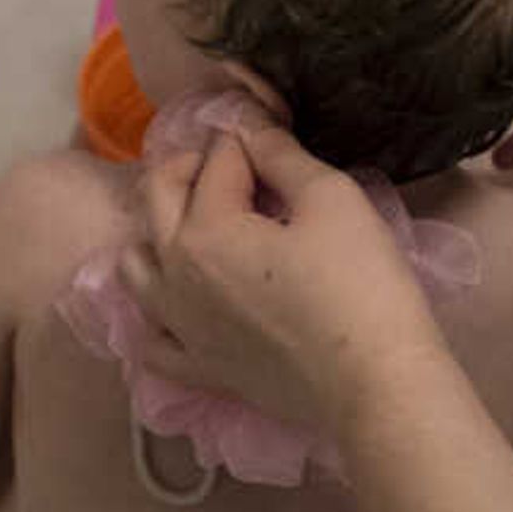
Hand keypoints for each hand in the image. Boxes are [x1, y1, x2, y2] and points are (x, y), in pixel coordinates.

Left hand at [126, 117, 443, 436]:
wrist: (376, 385)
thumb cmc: (361, 287)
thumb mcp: (333, 200)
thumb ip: (282, 156)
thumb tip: (248, 126)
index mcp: (205, 229)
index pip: (217, 160)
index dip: (248, 139)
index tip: (274, 137)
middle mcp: (175, 274)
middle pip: (158, 197)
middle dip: (191, 167)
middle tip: (238, 166)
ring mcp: (180, 328)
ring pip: (137, 266)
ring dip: (159, 232)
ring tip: (202, 227)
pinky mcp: (199, 370)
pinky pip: (150, 341)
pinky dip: (155, 315)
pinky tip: (180, 304)